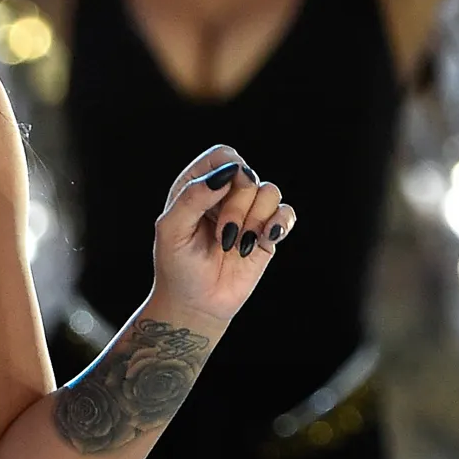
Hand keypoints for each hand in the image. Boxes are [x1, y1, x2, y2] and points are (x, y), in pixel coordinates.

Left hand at [150, 146, 295, 328]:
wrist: (196, 303)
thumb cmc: (177, 266)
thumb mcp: (171, 230)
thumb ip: (192, 197)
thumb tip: (226, 173)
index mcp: (198, 187)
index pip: (223, 155)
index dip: (228, 169)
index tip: (218, 194)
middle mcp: (225, 195)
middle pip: (248, 174)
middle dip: (237, 206)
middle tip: (223, 235)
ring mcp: (248, 212)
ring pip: (270, 191)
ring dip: (253, 219)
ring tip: (235, 244)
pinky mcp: (267, 232)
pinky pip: (287, 212)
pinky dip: (278, 224)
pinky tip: (262, 240)